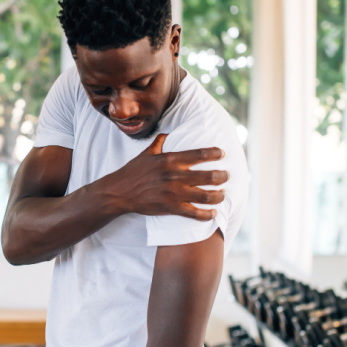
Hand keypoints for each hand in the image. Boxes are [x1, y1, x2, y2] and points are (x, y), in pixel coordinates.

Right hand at [102, 133, 228, 220]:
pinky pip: (194, 213)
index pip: (199, 154)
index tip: (223, 153)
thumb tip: (169, 133)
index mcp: (170, 160)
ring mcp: (174, 193)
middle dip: (223, 176)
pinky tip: (213, 212)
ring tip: (223, 194)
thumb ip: (161, 142)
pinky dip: (207, 214)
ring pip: (206, 196)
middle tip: (227, 176)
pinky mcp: (171, 208)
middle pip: (208, 176)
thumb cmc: (133, 171)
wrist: (120, 192)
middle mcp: (175, 175)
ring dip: (219, 195)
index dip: (215, 153)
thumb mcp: (147, 153)